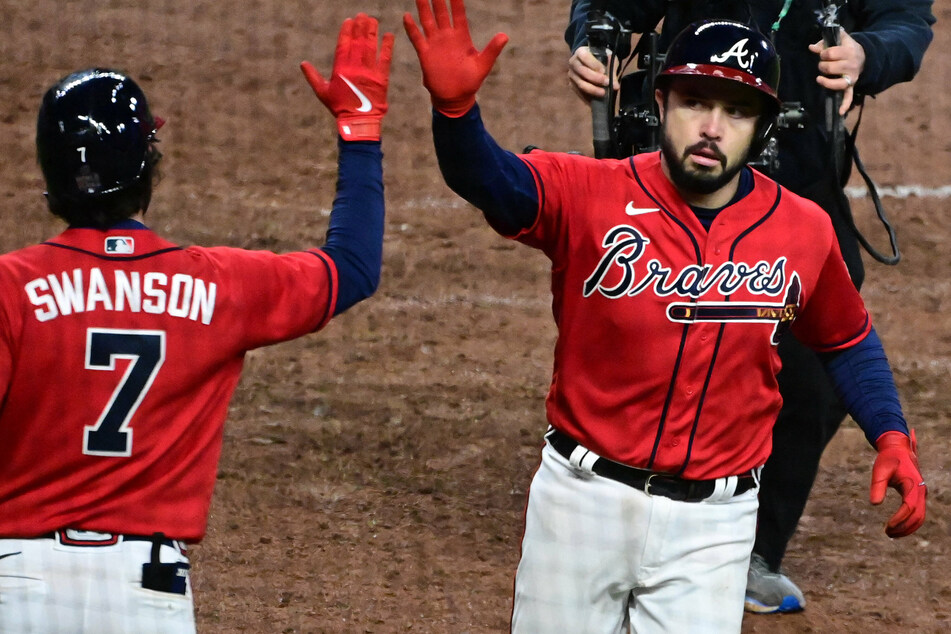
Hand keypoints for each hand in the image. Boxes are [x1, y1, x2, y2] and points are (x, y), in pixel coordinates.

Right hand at [301, 13, 393, 140]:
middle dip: (360, 27)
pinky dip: (387, 46)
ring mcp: (369, 72)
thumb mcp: (322, 93)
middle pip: (358, 42)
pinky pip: (385, 59)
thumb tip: (302, 63)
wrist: (359, 122)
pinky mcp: (382, 78)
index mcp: (341, 70)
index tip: (349, 20)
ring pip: (371, 47)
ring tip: (373, 20)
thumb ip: (313, 77)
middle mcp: (355, 68)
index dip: (346, 32)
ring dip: (372, 32)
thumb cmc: (339, 108)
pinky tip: (389, 35)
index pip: (343, 45)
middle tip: (362, 15)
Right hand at [403, 0, 507, 116]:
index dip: (456, 0)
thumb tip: (504, 36)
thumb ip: (492, 49)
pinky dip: (411, 28)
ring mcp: (435, 43)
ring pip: (427, 20)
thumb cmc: (471, 81)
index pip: (458, 12)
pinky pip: (417, 38)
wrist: (455, 98)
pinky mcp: (426, 54)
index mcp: (462, 36)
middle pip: (441, 11)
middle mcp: (447, 36)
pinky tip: (407, 16)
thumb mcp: (483, 65)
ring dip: (423, 7)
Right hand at [568, 45, 618, 101]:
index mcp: (580, 52)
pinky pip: (579, 92)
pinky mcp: (571, 85)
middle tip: (607, 83)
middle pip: (582, 71)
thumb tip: (615, 86)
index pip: (585, 57)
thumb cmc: (601, 57)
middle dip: (595, 78)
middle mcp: (573, 63)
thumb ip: (611, 69)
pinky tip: (596, 99)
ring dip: (592, 89)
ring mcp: (571, 75)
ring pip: (580, 84)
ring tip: (603, 93)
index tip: (603, 71)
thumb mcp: (608, 59)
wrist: (591, 61)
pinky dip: (587, 97)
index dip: (594, 64)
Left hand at [809, 29, 865, 114]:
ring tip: (820, 79)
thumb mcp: (840, 40)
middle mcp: (852, 65)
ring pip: (837, 83)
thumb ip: (825, 42)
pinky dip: (845, 104)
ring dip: (826, 82)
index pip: (831, 53)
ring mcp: (852, 77)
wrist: (864, 56)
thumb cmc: (847, 48)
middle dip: (822, 66)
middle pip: (831, 68)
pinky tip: (841, 112)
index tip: (823, 54)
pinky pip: (849, 96)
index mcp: (849, 52)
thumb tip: (811, 47)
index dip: (823, 53)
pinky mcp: (851, 86)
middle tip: (823, 65)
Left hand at [870, 430, 926, 537]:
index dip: (900, 519)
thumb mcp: (880, 471)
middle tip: (887, 533)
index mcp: (913, 485)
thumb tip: (874, 504)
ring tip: (890, 533)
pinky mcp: (917, 496)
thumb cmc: (888, 459)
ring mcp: (921, 494)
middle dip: (904, 527)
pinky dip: (909, 522)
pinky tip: (896, 527)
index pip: (909, 507)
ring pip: (920, 517)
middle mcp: (921, 491)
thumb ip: (877, 486)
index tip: (888, 526)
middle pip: (918, 516)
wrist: (899, 450)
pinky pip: (917, 513)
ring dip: (907, 528)